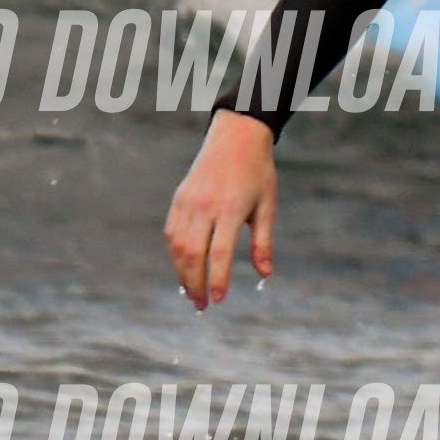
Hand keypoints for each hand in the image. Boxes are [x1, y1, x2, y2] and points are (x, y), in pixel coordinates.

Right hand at [165, 112, 279, 306]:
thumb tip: (265, 275)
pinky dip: (175, 254)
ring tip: (192, 292)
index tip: (219, 299)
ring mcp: (188, 202)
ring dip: (182, 273)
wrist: (236, 135)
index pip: (220, 253)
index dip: (218, 279)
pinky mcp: (179, 199)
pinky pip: (171, 233)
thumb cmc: (257, 172)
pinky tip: (183, 268)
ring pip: (177, 246)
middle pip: (193, 254)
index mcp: (230, 208)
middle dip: (195, 284)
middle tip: (202, 305)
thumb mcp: (267, 206)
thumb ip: (263, 242)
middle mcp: (205, 206)